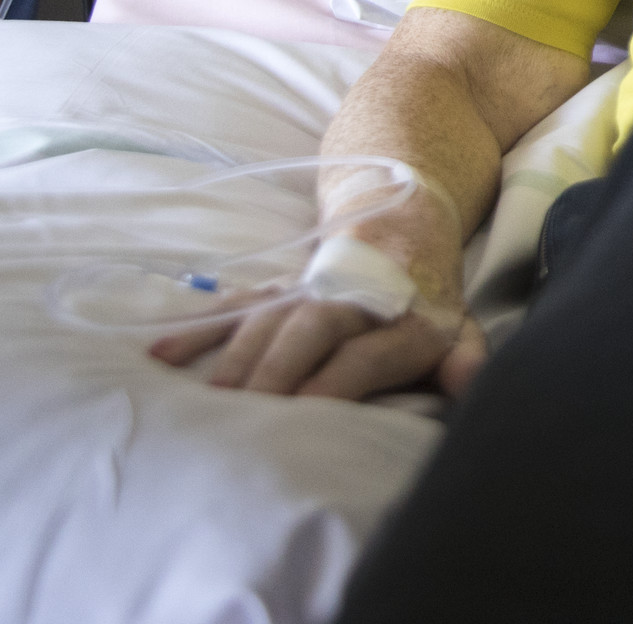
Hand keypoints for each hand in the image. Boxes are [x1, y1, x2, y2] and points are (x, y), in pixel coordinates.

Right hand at [150, 295, 486, 402]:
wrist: (405, 217)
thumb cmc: (430, 301)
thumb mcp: (463, 330)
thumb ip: (468, 362)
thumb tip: (472, 387)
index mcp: (404, 319)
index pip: (365, 354)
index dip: (334, 382)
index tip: (302, 413)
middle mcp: (355, 298)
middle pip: (310, 328)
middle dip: (276, 369)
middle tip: (243, 413)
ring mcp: (312, 286)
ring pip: (268, 317)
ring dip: (235, 357)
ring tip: (207, 404)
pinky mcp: (279, 284)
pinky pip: (235, 304)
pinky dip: (198, 328)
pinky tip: (160, 355)